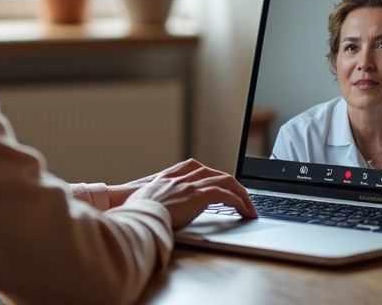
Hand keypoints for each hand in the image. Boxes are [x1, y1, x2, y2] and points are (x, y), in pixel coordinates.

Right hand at [124, 158, 257, 228]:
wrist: (131, 212)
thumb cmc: (133, 211)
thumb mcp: (146, 200)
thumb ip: (158, 200)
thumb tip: (158, 212)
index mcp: (171, 176)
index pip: (200, 169)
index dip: (214, 178)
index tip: (222, 186)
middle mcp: (183, 176)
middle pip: (216, 174)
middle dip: (232, 185)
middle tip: (242, 198)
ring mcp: (191, 184)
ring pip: (226, 181)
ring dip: (241, 194)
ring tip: (250, 208)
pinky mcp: (197, 195)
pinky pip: (226, 194)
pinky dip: (240, 201)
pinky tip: (246, 211)